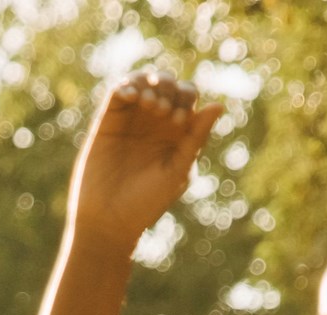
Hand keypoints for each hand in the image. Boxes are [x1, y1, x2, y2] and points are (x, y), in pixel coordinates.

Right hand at [67, 75, 220, 252]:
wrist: (109, 220)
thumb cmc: (147, 202)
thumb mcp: (178, 169)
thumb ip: (196, 137)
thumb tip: (219, 104)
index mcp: (176, 134)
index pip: (187, 98)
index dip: (186, 97)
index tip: (178, 121)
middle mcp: (154, 123)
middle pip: (167, 85)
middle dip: (168, 87)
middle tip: (162, 110)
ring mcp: (131, 120)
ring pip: (143, 82)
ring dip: (149, 82)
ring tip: (148, 102)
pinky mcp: (107, 122)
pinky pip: (118, 93)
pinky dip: (126, 86)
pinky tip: (131, 95)